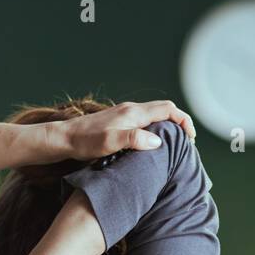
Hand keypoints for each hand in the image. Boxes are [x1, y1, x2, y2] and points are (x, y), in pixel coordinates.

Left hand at [55, 100, 195, 160]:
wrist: (63, 138)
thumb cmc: (85, 142)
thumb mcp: (111, 143)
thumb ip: (135, 139)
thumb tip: (158, 142)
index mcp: (133, 113)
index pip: (168, 109)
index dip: (184, 121)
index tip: (191, 138)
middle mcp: (131, 109)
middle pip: (163, 109)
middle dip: (180, 123)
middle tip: (187, 143)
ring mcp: (124, 114)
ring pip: (154, 115)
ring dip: (168, 126)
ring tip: (174, 145)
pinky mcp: (118, 121)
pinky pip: (144, 121)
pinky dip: (155, 129)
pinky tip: (152, 143)